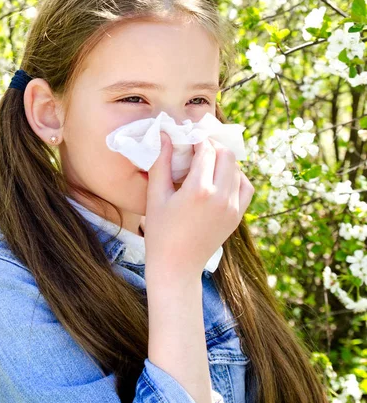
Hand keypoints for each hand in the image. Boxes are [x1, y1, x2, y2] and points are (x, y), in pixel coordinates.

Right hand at [143, 132, 254, 278]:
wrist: (177, 267)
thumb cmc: (160, 232)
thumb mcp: (156, 196)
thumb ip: (161, 163)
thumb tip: (164, 135)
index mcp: (199, 190)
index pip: (206, 150)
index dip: (197, 139)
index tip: (188, 137)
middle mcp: (221, 197)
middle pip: (227, 155)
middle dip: (213, 146)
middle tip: (198, 147)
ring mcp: (233, 208)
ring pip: (237, 169)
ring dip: (224, 160)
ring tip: (207, 162)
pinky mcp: (237, 216)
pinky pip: (246, 187)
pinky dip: (236, 177)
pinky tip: (220, 177)